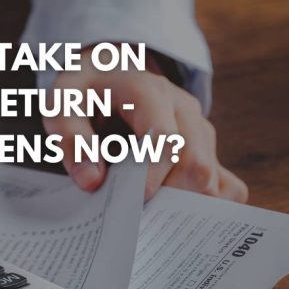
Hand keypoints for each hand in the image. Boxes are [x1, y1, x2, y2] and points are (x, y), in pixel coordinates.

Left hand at [44, 47, 247, 202]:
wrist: (107, 74)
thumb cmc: (84, 93)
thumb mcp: (61, 105)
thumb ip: (71, 139)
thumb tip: (92, 181)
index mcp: (147, 92)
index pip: (165, 139)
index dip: (151, 176)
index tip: (130, 202)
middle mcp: (183, 109)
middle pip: (196, 165)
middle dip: (166, 198)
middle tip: (134, 214)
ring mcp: (200, 129)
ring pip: (213, 180)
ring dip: (181, 206)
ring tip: (146, 214)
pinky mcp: (208, 149)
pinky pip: (228, 186)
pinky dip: (205, 207)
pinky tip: (172, 213)